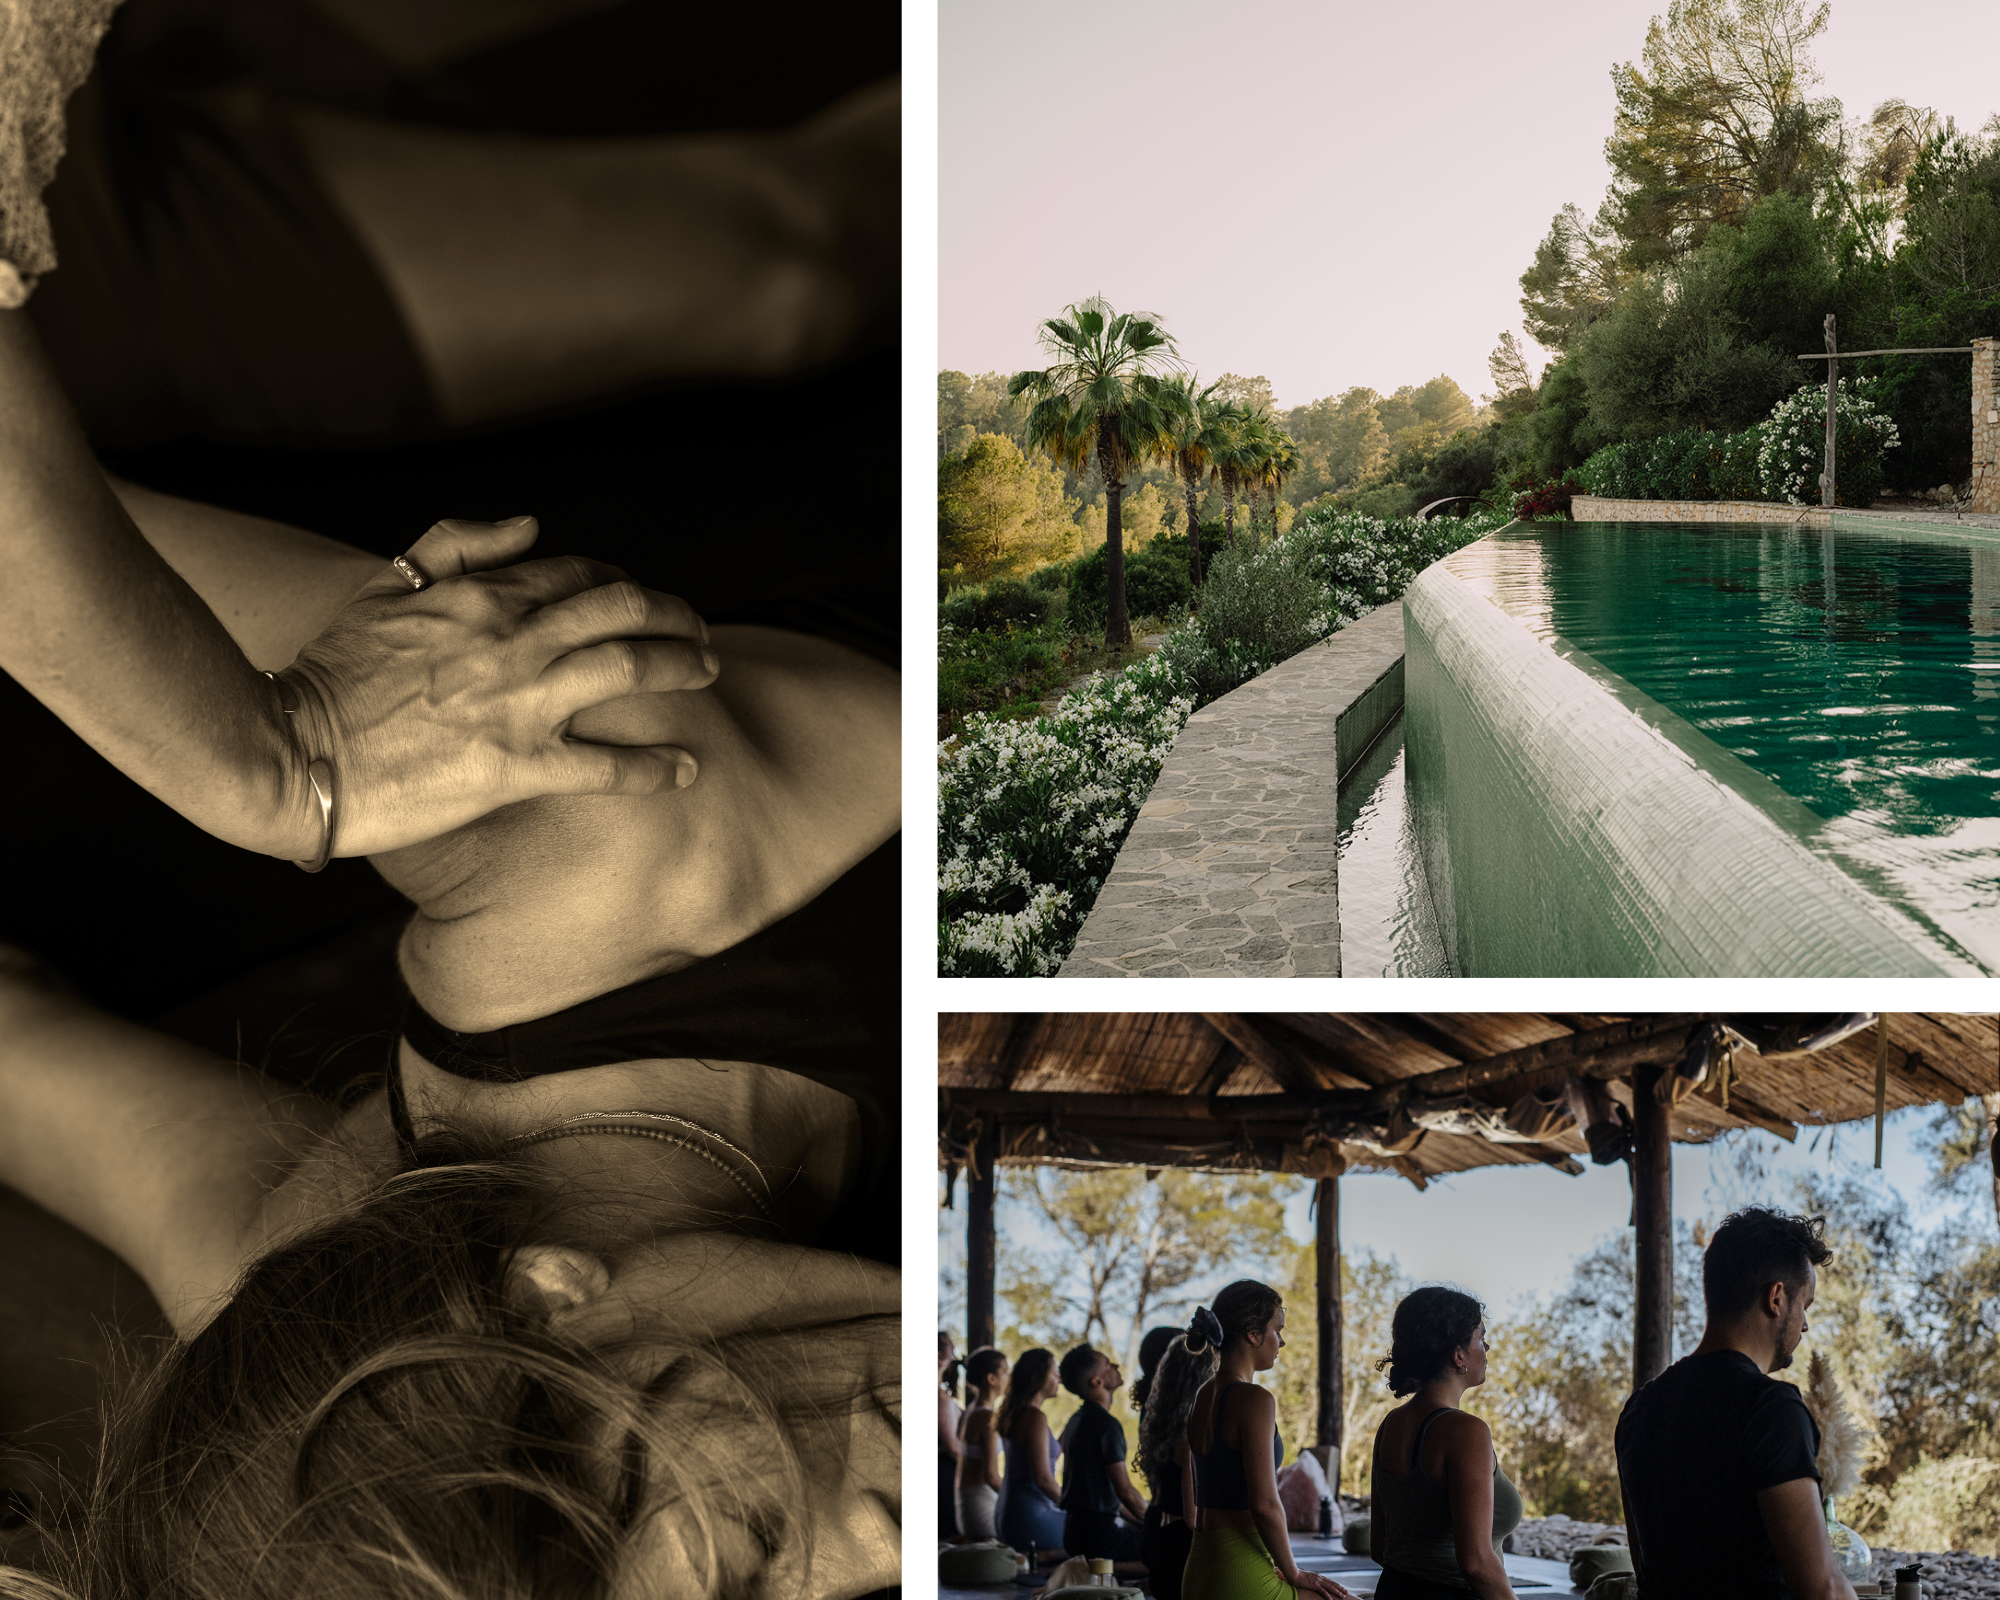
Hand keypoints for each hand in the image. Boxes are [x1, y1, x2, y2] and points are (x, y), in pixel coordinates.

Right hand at [269, 515, 717, 858]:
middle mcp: (510, 639)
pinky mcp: (516, 766)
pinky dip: (656, 766)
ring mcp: (518, 702)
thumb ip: (454, 544)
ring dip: (682, 667)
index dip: (624, 584)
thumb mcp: (382, 587)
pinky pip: (607, 764)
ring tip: (709, 675)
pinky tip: (688, 769)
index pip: (579, 574)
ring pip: (630, 668)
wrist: (290, 749)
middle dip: (675, 616)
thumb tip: (531, 523)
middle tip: (701, 633)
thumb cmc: (329, 673)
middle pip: (623, 609)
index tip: (644, 603)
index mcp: (480, 596)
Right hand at [1287, 1574, 1356, 1598]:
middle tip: (1346, 1592)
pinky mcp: (1314, 1585)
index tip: (1341, 1587)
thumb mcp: (1307, 1577)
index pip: (1329, 1581)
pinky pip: (1322, 1591)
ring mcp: (1317, 1581)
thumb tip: (1312, 1582)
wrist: (1293, 1573)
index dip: (1336, 1584)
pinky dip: (1327, 1595)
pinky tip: (1331, 1599)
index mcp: (1318, 1576)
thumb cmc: (1298, 1576)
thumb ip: (1311, 1580)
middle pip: (1332, 1583)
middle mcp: (1319, 1578)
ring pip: (1330, 1587)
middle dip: (1340, 1588)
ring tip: (1342, 1596)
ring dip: (1337, 1592)